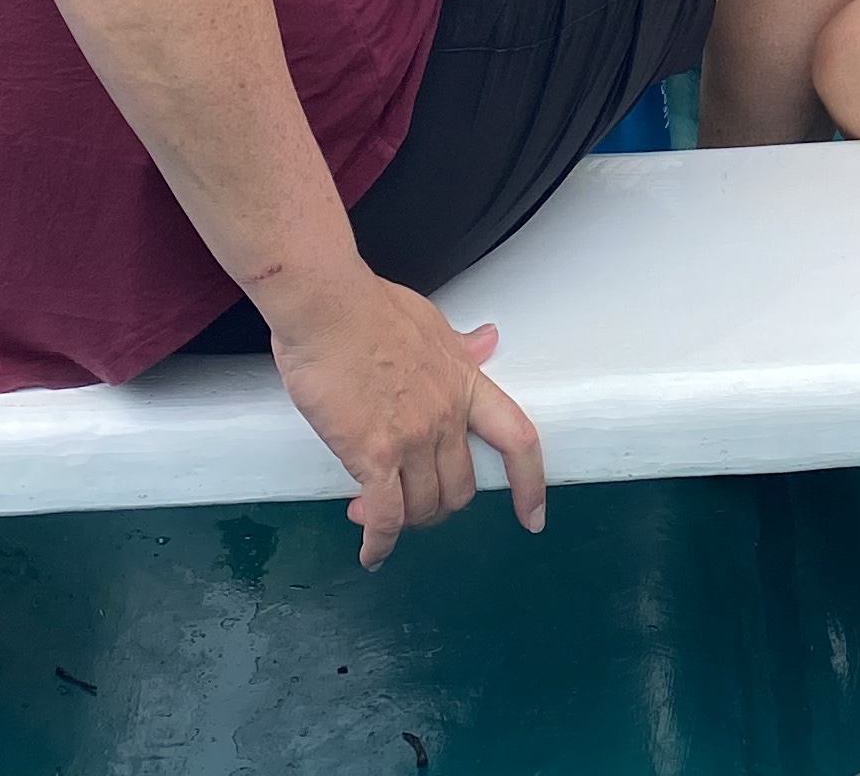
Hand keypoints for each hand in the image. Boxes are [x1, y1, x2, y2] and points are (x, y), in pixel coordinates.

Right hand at [263, 270, 548, 566]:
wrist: (327, 307)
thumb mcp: (430, 321)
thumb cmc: (368, 306)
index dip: (530, 482)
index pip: (517, 439)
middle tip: (410, 502)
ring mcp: (412, 439)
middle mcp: (446, 418)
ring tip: (374, 513)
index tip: (533, 516)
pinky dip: (379, 542)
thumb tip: (487, 340)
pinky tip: (370, 552)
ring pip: (423, 507)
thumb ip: (458, 345)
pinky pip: (385, 515)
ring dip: (404, 520)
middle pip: (461, 488)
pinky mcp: (372, 455)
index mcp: (465, 383)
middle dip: (439, 505)